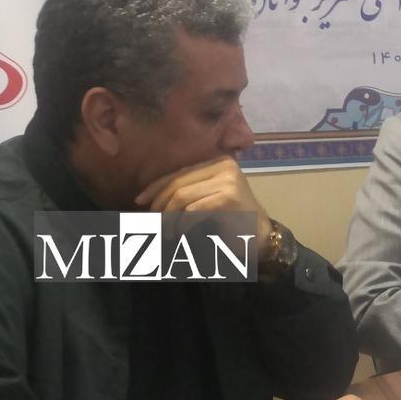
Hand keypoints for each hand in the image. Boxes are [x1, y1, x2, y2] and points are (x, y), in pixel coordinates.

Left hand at [134, 156, 273, 260]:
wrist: (260, 237)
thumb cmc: (231, 219)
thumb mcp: (206, 199)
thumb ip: (186, 191)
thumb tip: (148, 198)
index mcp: (218, 162)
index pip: (179, 172)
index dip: (156, 187)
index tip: (140, 202)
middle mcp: (224, 166)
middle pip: (178, 183)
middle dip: (159, 204)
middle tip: (152, 222)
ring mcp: (228, 180)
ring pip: (182, 196)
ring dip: (168, 216)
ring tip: (165, 231)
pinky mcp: (228, 198)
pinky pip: (193, 210)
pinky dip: (181, 224)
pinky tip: (179, 233)